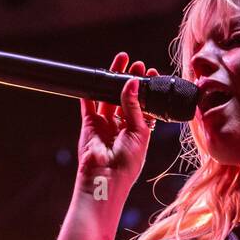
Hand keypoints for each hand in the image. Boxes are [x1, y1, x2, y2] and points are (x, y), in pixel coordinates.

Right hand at [77, 52, 158, 193]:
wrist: (106, 178)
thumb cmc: (127, 164)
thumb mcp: (138, 132)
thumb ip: (134, 106)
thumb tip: (132, 82)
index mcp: (138, 131)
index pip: (143, 105)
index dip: (146, 90)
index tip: (151, 74)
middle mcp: (121, 127)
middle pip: (126, 98)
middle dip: (130, 80)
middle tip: (136, 64)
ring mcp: (105, 125)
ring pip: (108, 97)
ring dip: (113, 80)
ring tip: (121, 61)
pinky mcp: (89, 125)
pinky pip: (88, 104)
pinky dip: (90, 92)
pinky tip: (96, 78)